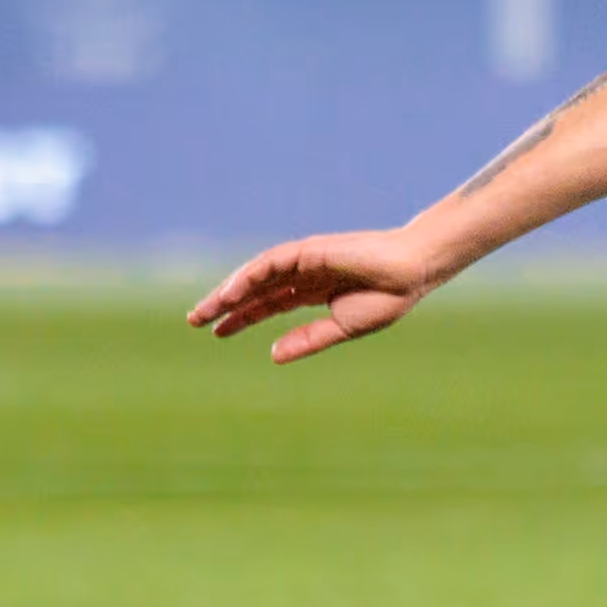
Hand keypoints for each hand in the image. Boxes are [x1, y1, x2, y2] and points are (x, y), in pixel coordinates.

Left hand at [188, 225, 447, 362]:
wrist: (412, 272)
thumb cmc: (386, 298)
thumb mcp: (340, 328)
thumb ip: (307, 340)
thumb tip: (272, 356)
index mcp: (311, 292)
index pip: (267, 304)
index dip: (242, 317)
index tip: (217, 331)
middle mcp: (302, 274)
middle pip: (255, 289)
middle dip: (225, 305)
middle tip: (195, 321)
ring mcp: (304, 260)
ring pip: (257, 275)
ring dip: (229, 292)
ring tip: (205, 311)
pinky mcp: (309, 250)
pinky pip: (270, 263)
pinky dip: (248, 277)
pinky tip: (229, 293)